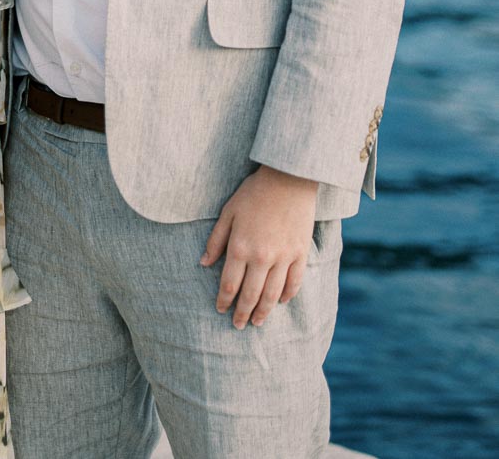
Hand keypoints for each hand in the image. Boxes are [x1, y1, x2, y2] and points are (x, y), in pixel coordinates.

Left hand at [200, 165, 317, 328]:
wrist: (289, 179)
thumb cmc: (254, 193)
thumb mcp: (228, 212)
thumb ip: (216, 240)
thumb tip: (204, 263)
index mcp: (240, 247)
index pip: (230, 284)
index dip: (224, 300)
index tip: (220, 310)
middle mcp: (262, 257)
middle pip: (251, 294)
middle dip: (242, 313)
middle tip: (238, 325)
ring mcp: (284, 257)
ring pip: (273, 294)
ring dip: (264, 311)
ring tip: (257, 321)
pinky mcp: (300, 253)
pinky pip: (294, 282)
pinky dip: (287, 295)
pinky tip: (281, 302)